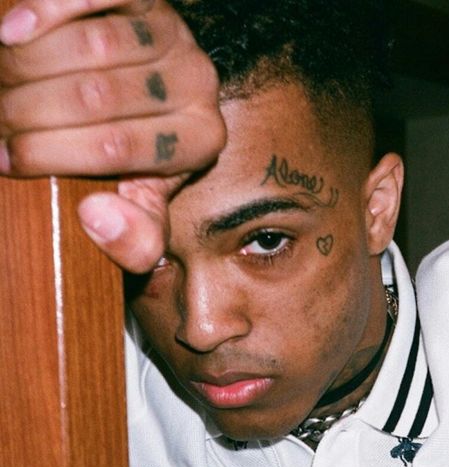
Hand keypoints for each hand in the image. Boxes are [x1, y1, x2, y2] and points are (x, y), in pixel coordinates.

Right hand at [0, 0, 225, 271]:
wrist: (148, 90)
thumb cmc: (136, 151)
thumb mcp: (141, 199)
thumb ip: (136, 236)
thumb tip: (97, 217)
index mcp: (202, 140)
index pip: (117, 147)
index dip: (50, 154)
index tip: (5, 160)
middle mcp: (199, 84)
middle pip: (99, 96)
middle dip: (28, 111)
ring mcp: (176, 35)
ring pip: (92, 46)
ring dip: (28, 67)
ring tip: (1, 86)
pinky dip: (48, 10)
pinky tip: (11, 33)